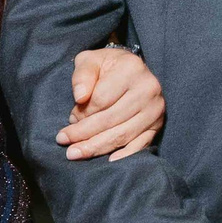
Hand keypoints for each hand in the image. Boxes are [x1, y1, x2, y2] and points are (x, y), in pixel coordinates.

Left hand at [57, 46, 165, 160]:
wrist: (131, 70)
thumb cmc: (106, 67)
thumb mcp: (90, 60)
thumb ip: (82, 75)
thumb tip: (80, 97)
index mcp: (132, 68)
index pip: (101, 99)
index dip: (82, 112)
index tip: (69, 118)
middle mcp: (148, 88)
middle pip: (111, 119)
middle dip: (84, 134)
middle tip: (64, 142)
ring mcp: (155, 109)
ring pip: (122, 135)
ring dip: (97, 147)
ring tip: (76, 153)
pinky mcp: (157, 125)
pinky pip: (140, 145)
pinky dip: (124, 155)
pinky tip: (108, 161)